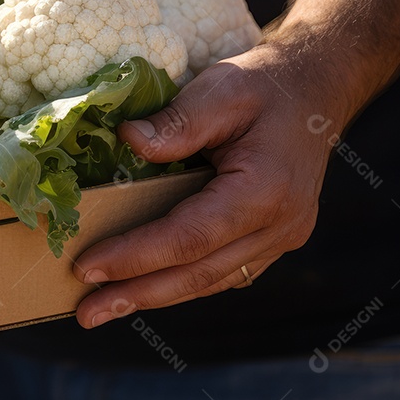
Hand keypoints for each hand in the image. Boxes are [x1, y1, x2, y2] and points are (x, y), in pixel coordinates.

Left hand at [72, 43, 338, 327]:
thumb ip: (177, 121)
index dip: (136, 256)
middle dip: (136, 294)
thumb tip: (127, 141)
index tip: (87, 268)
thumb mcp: (220, 89)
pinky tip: (143, 288)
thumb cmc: (264, 86)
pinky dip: (180, 282)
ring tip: (102, 309)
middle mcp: (277, 226)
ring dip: (154, 297)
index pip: (189, 236)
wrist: (314, 93)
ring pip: (209, 281)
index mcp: (264, 191)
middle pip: (197, 273)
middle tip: (85, 313)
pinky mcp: (272, 240)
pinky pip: (221, 271)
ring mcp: (279, 239)